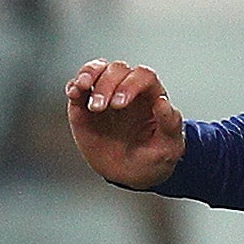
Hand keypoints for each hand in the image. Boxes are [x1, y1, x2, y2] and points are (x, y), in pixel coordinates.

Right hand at [64, 60, 186, 189]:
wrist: (130, 174)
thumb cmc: (153, 158)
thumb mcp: (169, 148)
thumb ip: (170, 124)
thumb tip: (163, 101)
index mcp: (151, 95)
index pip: (143, 75)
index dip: (130, 84)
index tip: (119, 104)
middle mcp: (128, 89)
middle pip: (118, 69)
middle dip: (107, 84)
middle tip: (100, 108)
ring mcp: (106, 94)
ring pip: (97, 69)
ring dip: (88, 74)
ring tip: (82, 89)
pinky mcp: (85, 104)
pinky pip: (78, 86)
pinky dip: (74, 86)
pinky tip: (73, 93)